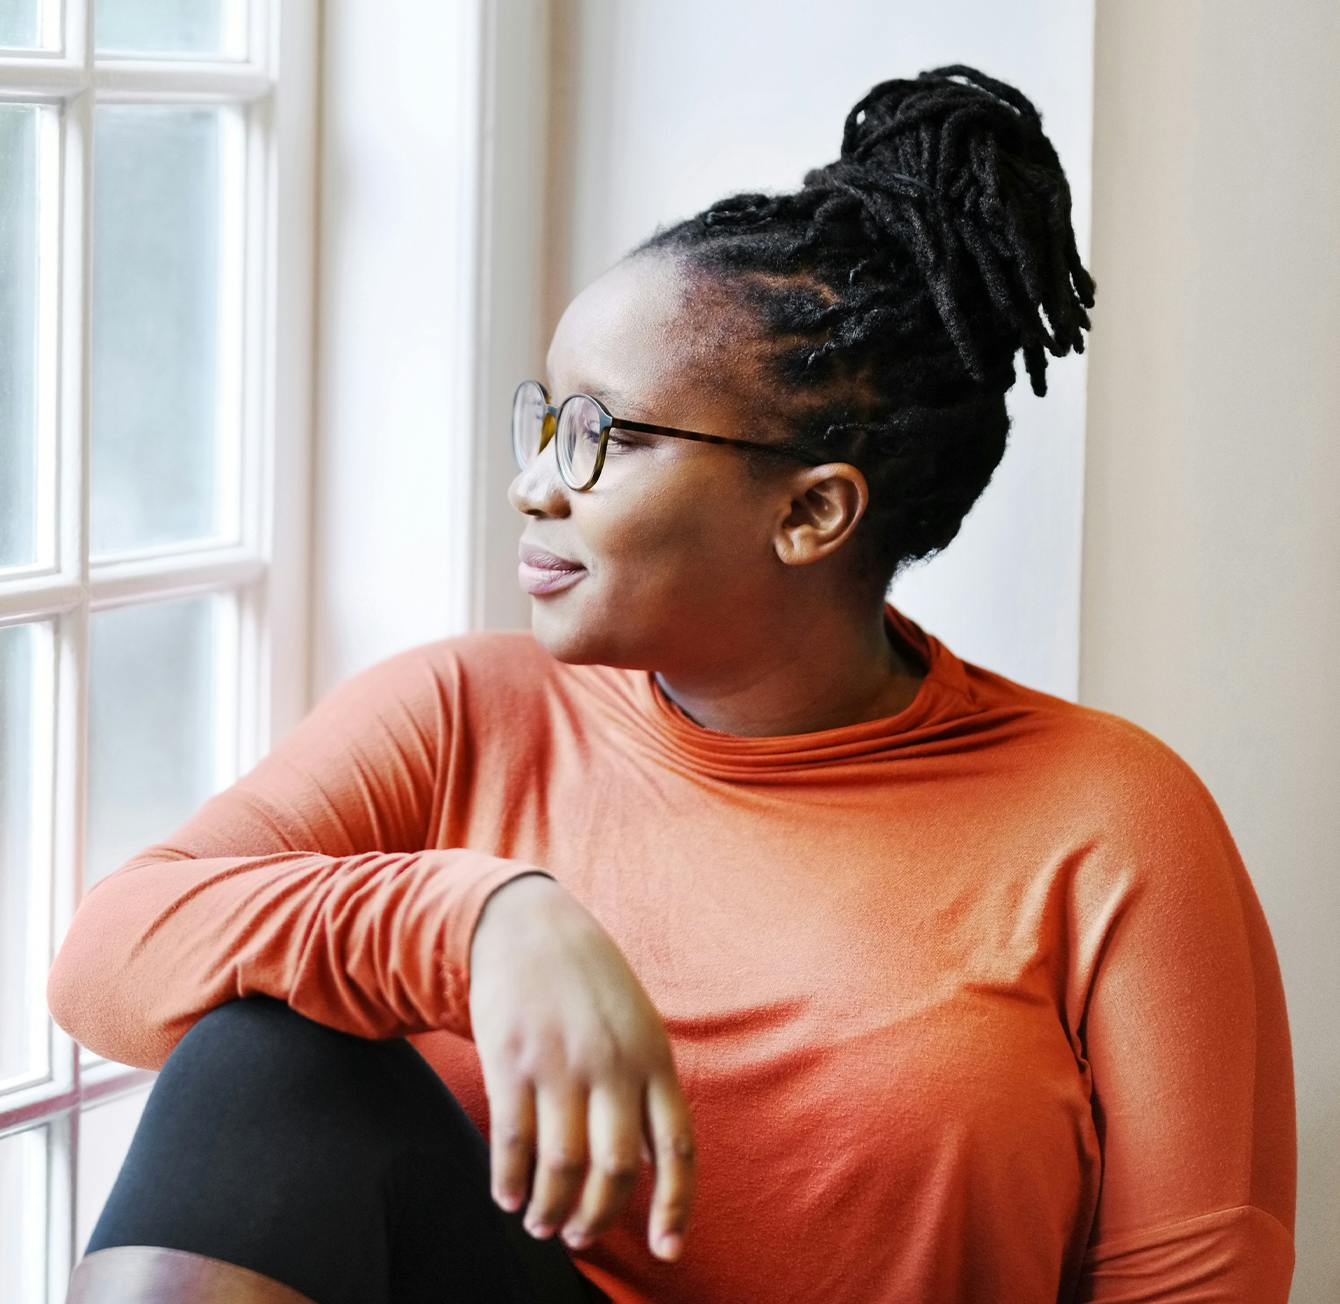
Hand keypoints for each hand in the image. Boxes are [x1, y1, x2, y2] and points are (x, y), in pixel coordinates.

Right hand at [468, 874, 695, 1262]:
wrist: (528, 922)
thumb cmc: (588, 980)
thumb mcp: (635, 1022)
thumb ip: (645, 1086)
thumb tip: (648, 1163)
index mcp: (653, 1057)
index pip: (677, 1146)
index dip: (676, 1205)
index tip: (669, 1250)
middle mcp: (612, 1064)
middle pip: (616, 1169)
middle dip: (598, 1217)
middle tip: (578, 1234)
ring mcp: (560, 1062)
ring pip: (562, 1165)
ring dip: (550, 1208)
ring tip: (541, 1221)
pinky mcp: (510, 1059)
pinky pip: (513, 1140)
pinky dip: (510, 1180)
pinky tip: (508, 1195)